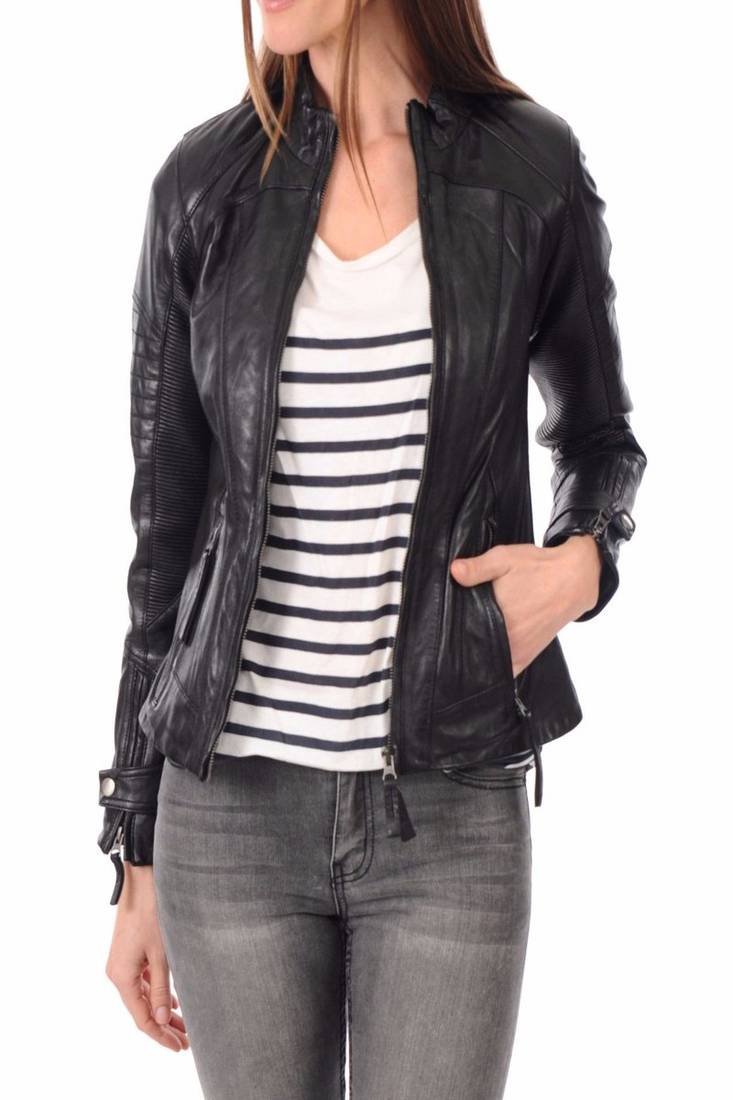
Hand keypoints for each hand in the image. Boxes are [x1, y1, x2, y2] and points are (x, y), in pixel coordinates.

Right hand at [105, 863, 189, 1051]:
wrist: (143, 880)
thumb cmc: (153, 913)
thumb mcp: (161, 954)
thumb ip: (161, 988)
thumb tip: (161, 1020)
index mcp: (121, 976)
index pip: (142, 1018)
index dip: (160, 1035)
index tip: (179, 1047)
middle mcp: (118, 973)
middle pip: (143, 1009)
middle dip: (164, 1026)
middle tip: (187, 1041)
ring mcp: (124, 963)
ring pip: (145, 996)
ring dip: (164, 1010)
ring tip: (186, 1026)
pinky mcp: (131, 953)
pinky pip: (144, 981)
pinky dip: (159, 993)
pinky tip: (174, 1002)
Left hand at [449, 534, 601, 676]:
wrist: (574, 580)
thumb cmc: (538, 568)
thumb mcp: (504, 558)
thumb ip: (477, 567)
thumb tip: (454, 571)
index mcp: (498, 618)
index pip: (462, 635)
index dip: (448, 636)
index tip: (439, 635)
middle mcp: (508, 640)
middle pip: (473, 652)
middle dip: (460, 648)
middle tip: (447, 642)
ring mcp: (518, 652)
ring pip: (488, 664)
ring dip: (476, 660)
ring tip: (462, 652)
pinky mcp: (528, 656)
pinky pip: (506, 670)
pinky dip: (494, 670)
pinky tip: (483, 663)